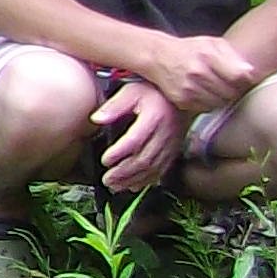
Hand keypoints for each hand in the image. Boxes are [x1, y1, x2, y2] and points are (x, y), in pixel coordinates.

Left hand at [94, 74, 186, 192]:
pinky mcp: (174, 151)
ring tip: (115, 185)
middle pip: (144, 159)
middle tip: (107, 179)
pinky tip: (134, 186)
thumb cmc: (153, 93)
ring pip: (153, 168)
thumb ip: (114, 106)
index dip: (119, 153)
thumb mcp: (131, 92)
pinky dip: (147, 181)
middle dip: (124, 172)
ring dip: (133, 179)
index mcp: (155, 117)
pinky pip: (162, 170)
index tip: (105, 160)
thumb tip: (96, 119)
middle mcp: (166, 133)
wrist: (180, 98)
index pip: (135, 140)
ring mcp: (172, 144)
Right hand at [142, 31, 263, 117]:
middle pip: (232, 92)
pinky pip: (207, 108)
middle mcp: (198, 74)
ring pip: (221, 103)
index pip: (240, 77)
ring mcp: (189, 89)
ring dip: (224, 98)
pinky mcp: (182, 101)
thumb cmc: (190, 49)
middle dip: (236, 90)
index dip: (247, 80)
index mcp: (208, 56)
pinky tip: (206, 93)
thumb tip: (250, 72)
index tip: (245, 79)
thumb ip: (233, 56)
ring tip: (219, 88)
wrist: (157, 57)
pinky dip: (210, 103)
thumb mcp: (212, 43)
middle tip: (232, 85)